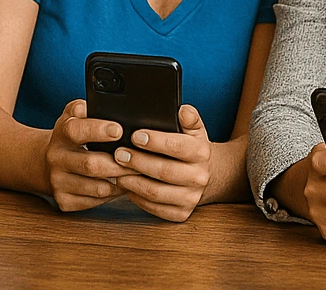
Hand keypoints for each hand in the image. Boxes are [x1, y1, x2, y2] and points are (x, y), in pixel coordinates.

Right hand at [42, 99, 133, 211]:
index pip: (77, 130)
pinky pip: (95, 201)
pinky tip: (122, 185)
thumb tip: (114, 105)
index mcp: (61, 133)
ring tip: (138, 173)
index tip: (119, 130)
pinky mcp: (64, 201)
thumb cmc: (72, 134)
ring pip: (97, 188)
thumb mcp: (76, 114)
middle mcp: (56, 158)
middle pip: (91, 165)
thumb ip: (90, 107)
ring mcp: (58, 182)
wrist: (45, 162)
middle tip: (142, 159)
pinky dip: (113, 195)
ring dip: (121, 182)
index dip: (98, 130)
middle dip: (120, 163)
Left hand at [112, 104, 211, 221]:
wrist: (207, 176)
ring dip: (133, 182)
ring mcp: (191, 198)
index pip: (178, 146)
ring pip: (156, 192)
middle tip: (118, 154)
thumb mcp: (194, 131)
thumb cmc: (192, 150)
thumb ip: (189, 118)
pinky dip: (136, 197)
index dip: (155, 141)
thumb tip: (182, 111)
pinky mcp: (181, 214)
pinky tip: (127, 186)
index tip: (135, 136)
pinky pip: (154, 208)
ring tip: (117, 171)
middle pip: (164, 171)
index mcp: (202, 153)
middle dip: (138, 162)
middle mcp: (199, 177)